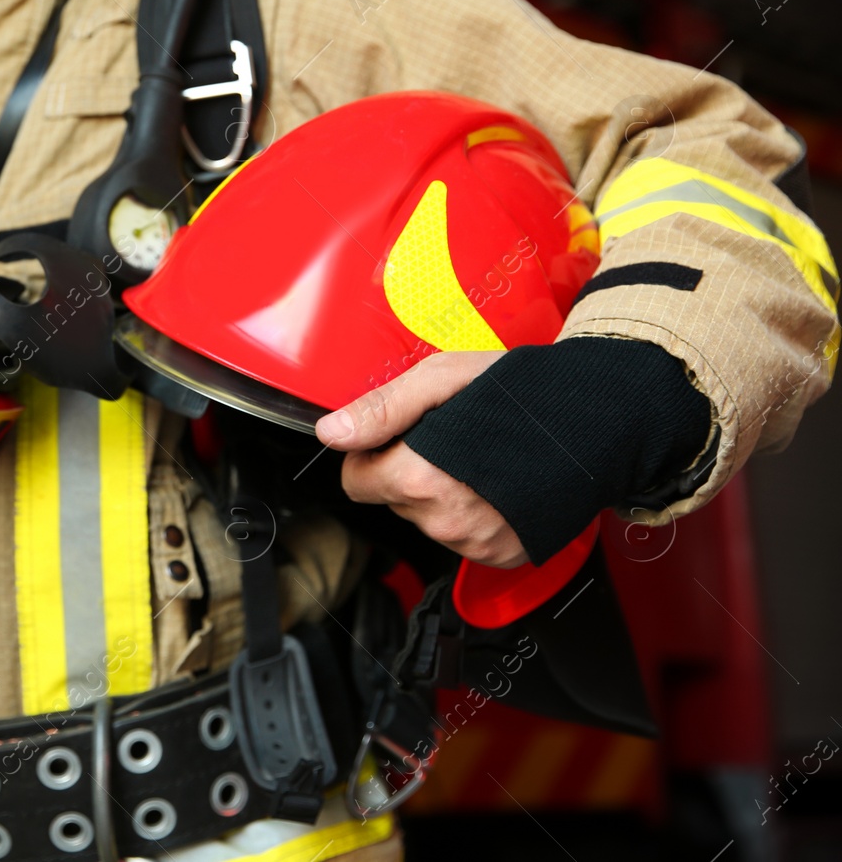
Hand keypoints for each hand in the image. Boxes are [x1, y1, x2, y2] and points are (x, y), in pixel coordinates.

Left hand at [314, 352, 529, 567]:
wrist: (603, 421)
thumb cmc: (526, 393)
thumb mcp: (442, 378)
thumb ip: (381, 410)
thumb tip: (331, 434)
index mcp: (420, 477)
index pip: (356, 482)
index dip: (374, 453)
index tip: (402, 435)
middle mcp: (446, 520)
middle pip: (393, 499)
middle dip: (410, 468)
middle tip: (453, 439)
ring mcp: (476, 543)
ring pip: (428, 518)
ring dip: (443, 491)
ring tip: (483, 456)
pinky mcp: (504, 556)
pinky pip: (464, 537)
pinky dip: (474, 512)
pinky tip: (499, 481)